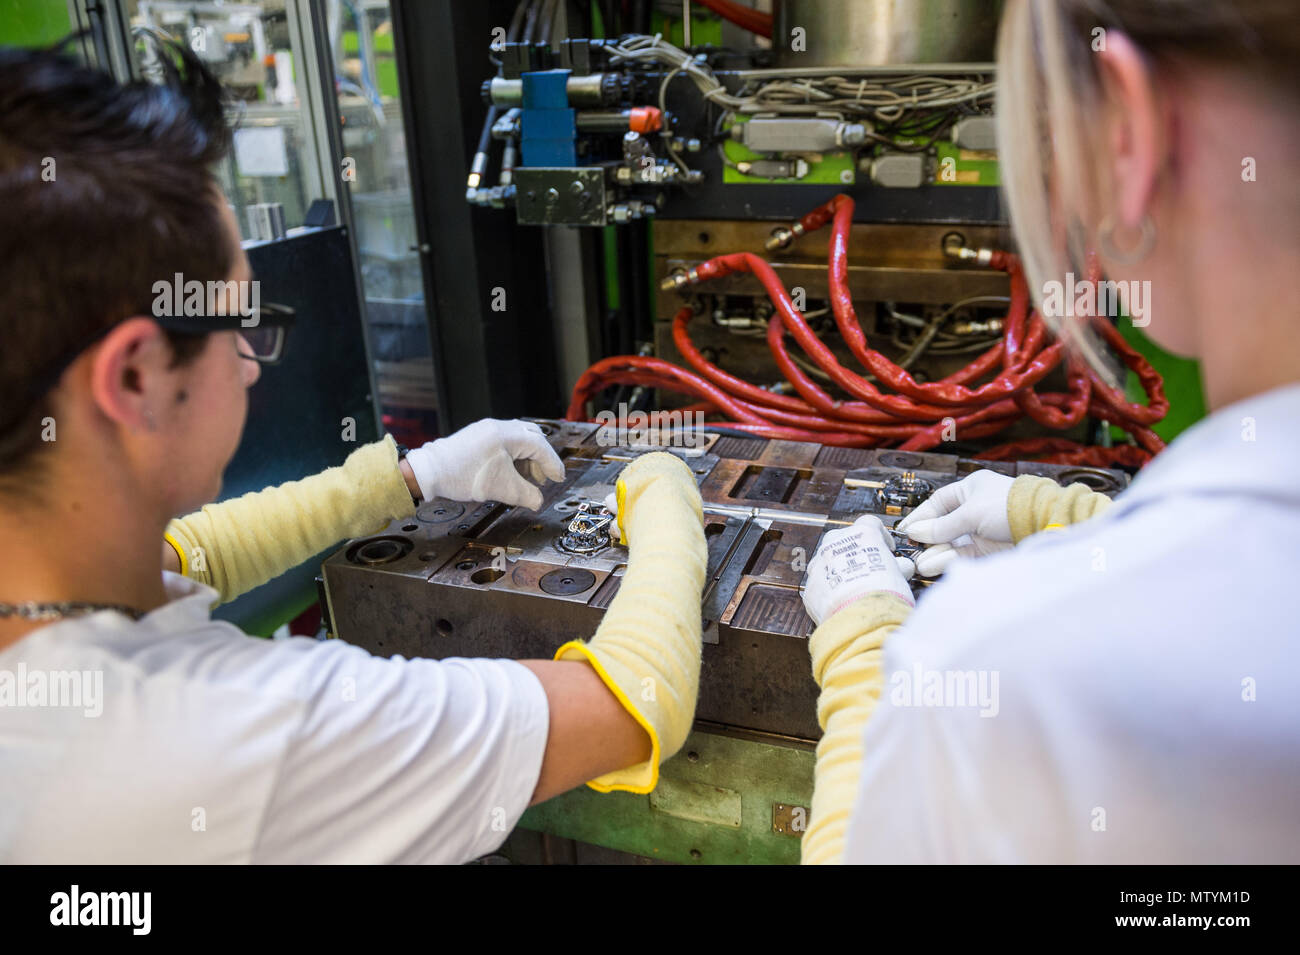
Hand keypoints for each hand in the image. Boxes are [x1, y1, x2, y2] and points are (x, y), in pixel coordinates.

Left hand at [404, 419, 563, 509]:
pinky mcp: (477, 436)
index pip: (540, 446)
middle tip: (545, 478)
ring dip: (527, 458)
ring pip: (517, 439)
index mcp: (507, 435)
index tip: (558, 478)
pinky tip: (510, 472)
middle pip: (532, 437)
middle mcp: (498, 427)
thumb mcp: (501, 489)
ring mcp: (486, 429)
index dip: (553, 464)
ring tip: (527, 479)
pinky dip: (513, 456)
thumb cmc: (464, 476)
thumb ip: (526, 495)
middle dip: (542, 458)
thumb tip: (538, 501)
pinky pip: (504, 442)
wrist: (429, 472)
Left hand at [801, 515, 914, 626]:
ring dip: (837, 568)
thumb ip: (898, 567)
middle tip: (867, 566)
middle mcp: (836, 543)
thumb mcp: (900, 575)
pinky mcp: (811, 586)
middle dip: (854, 550)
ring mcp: (819, 564)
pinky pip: (820, 584)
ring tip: (852, 585)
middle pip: (842, 538)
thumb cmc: (884, 594)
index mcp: (862, 534)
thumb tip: (904, 568)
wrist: (860, 619)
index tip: (886, 547)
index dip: (880, 535)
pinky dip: (829, 590)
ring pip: (826, 560)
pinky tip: (841, 601)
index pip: (870, 523)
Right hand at [894, 469, 1013, 575]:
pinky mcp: (988, 549)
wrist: (1043, 522)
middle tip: (911, 549)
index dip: (921, 516)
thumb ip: (942, 527)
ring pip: (952, 543)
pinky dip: (947, 560)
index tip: (905, 529)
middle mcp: (974, 509)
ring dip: (935, 553)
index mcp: (970, 490)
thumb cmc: (1008, 506)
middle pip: (943, 526)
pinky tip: (932, 566)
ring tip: (920, 564)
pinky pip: (962, 554)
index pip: (938, 503)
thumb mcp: (970, 513)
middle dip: (927, 539)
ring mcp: (981, 530)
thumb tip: (915, 533)